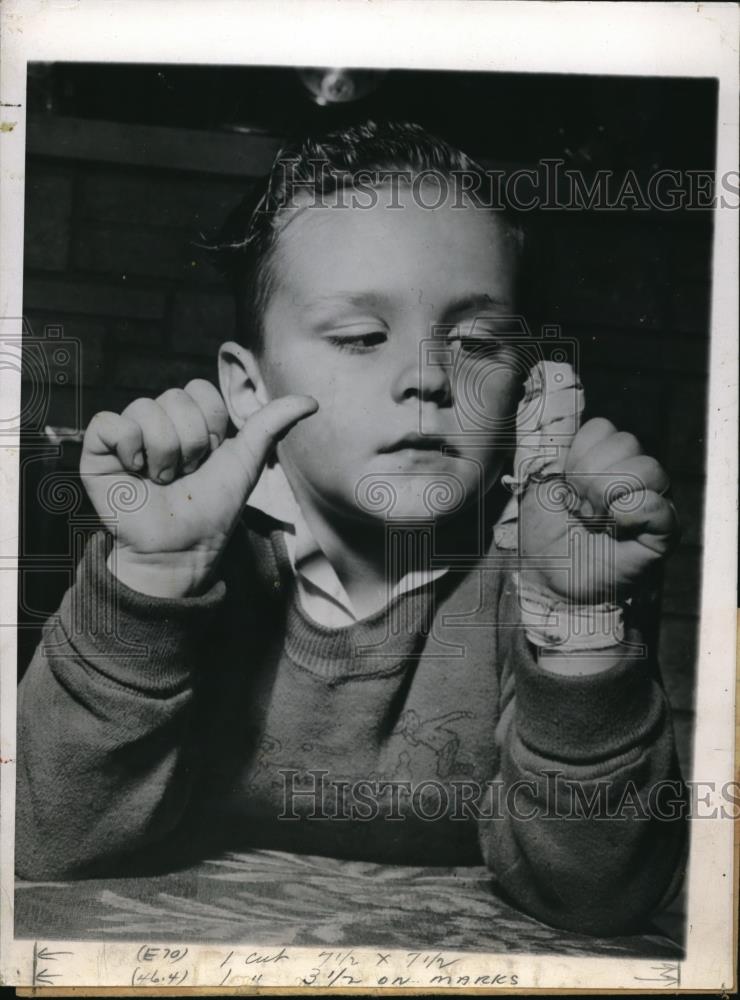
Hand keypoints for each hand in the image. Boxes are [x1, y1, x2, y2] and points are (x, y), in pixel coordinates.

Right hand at [80, 379, 317, 596]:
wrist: (183, 546)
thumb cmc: (214, 508)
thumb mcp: (247, 461)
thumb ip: (272, 424)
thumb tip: (311, 401)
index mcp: (190, 418)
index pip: (200, 389)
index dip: (213, 425)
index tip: (212, 457)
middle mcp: (157, 420)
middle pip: (174, 398)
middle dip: (191, 443)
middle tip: (186, 474)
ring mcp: (127, 433)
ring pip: (145, 410)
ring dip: (164, 454)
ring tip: (163, 480)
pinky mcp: (98, 449)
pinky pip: (110, 422)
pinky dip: (129, 449)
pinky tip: (136, 472)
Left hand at [519, 418, 678, 603]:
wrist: (553, 583)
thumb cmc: (546, 536)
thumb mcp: (537, 481)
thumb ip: (548, 440)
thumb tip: (552, 380)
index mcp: (605, 460)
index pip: (604, 427)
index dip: (579, 454)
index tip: (564, 485)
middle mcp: (633, 475)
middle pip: (628, 442)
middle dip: (590, 477)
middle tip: (579, 508)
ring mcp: (652, 501)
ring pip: (647, 468)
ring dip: (609, 496)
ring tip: (595, 520)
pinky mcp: (664, 532)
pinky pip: (661, 505)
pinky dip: (633, 511)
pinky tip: (616, 525)